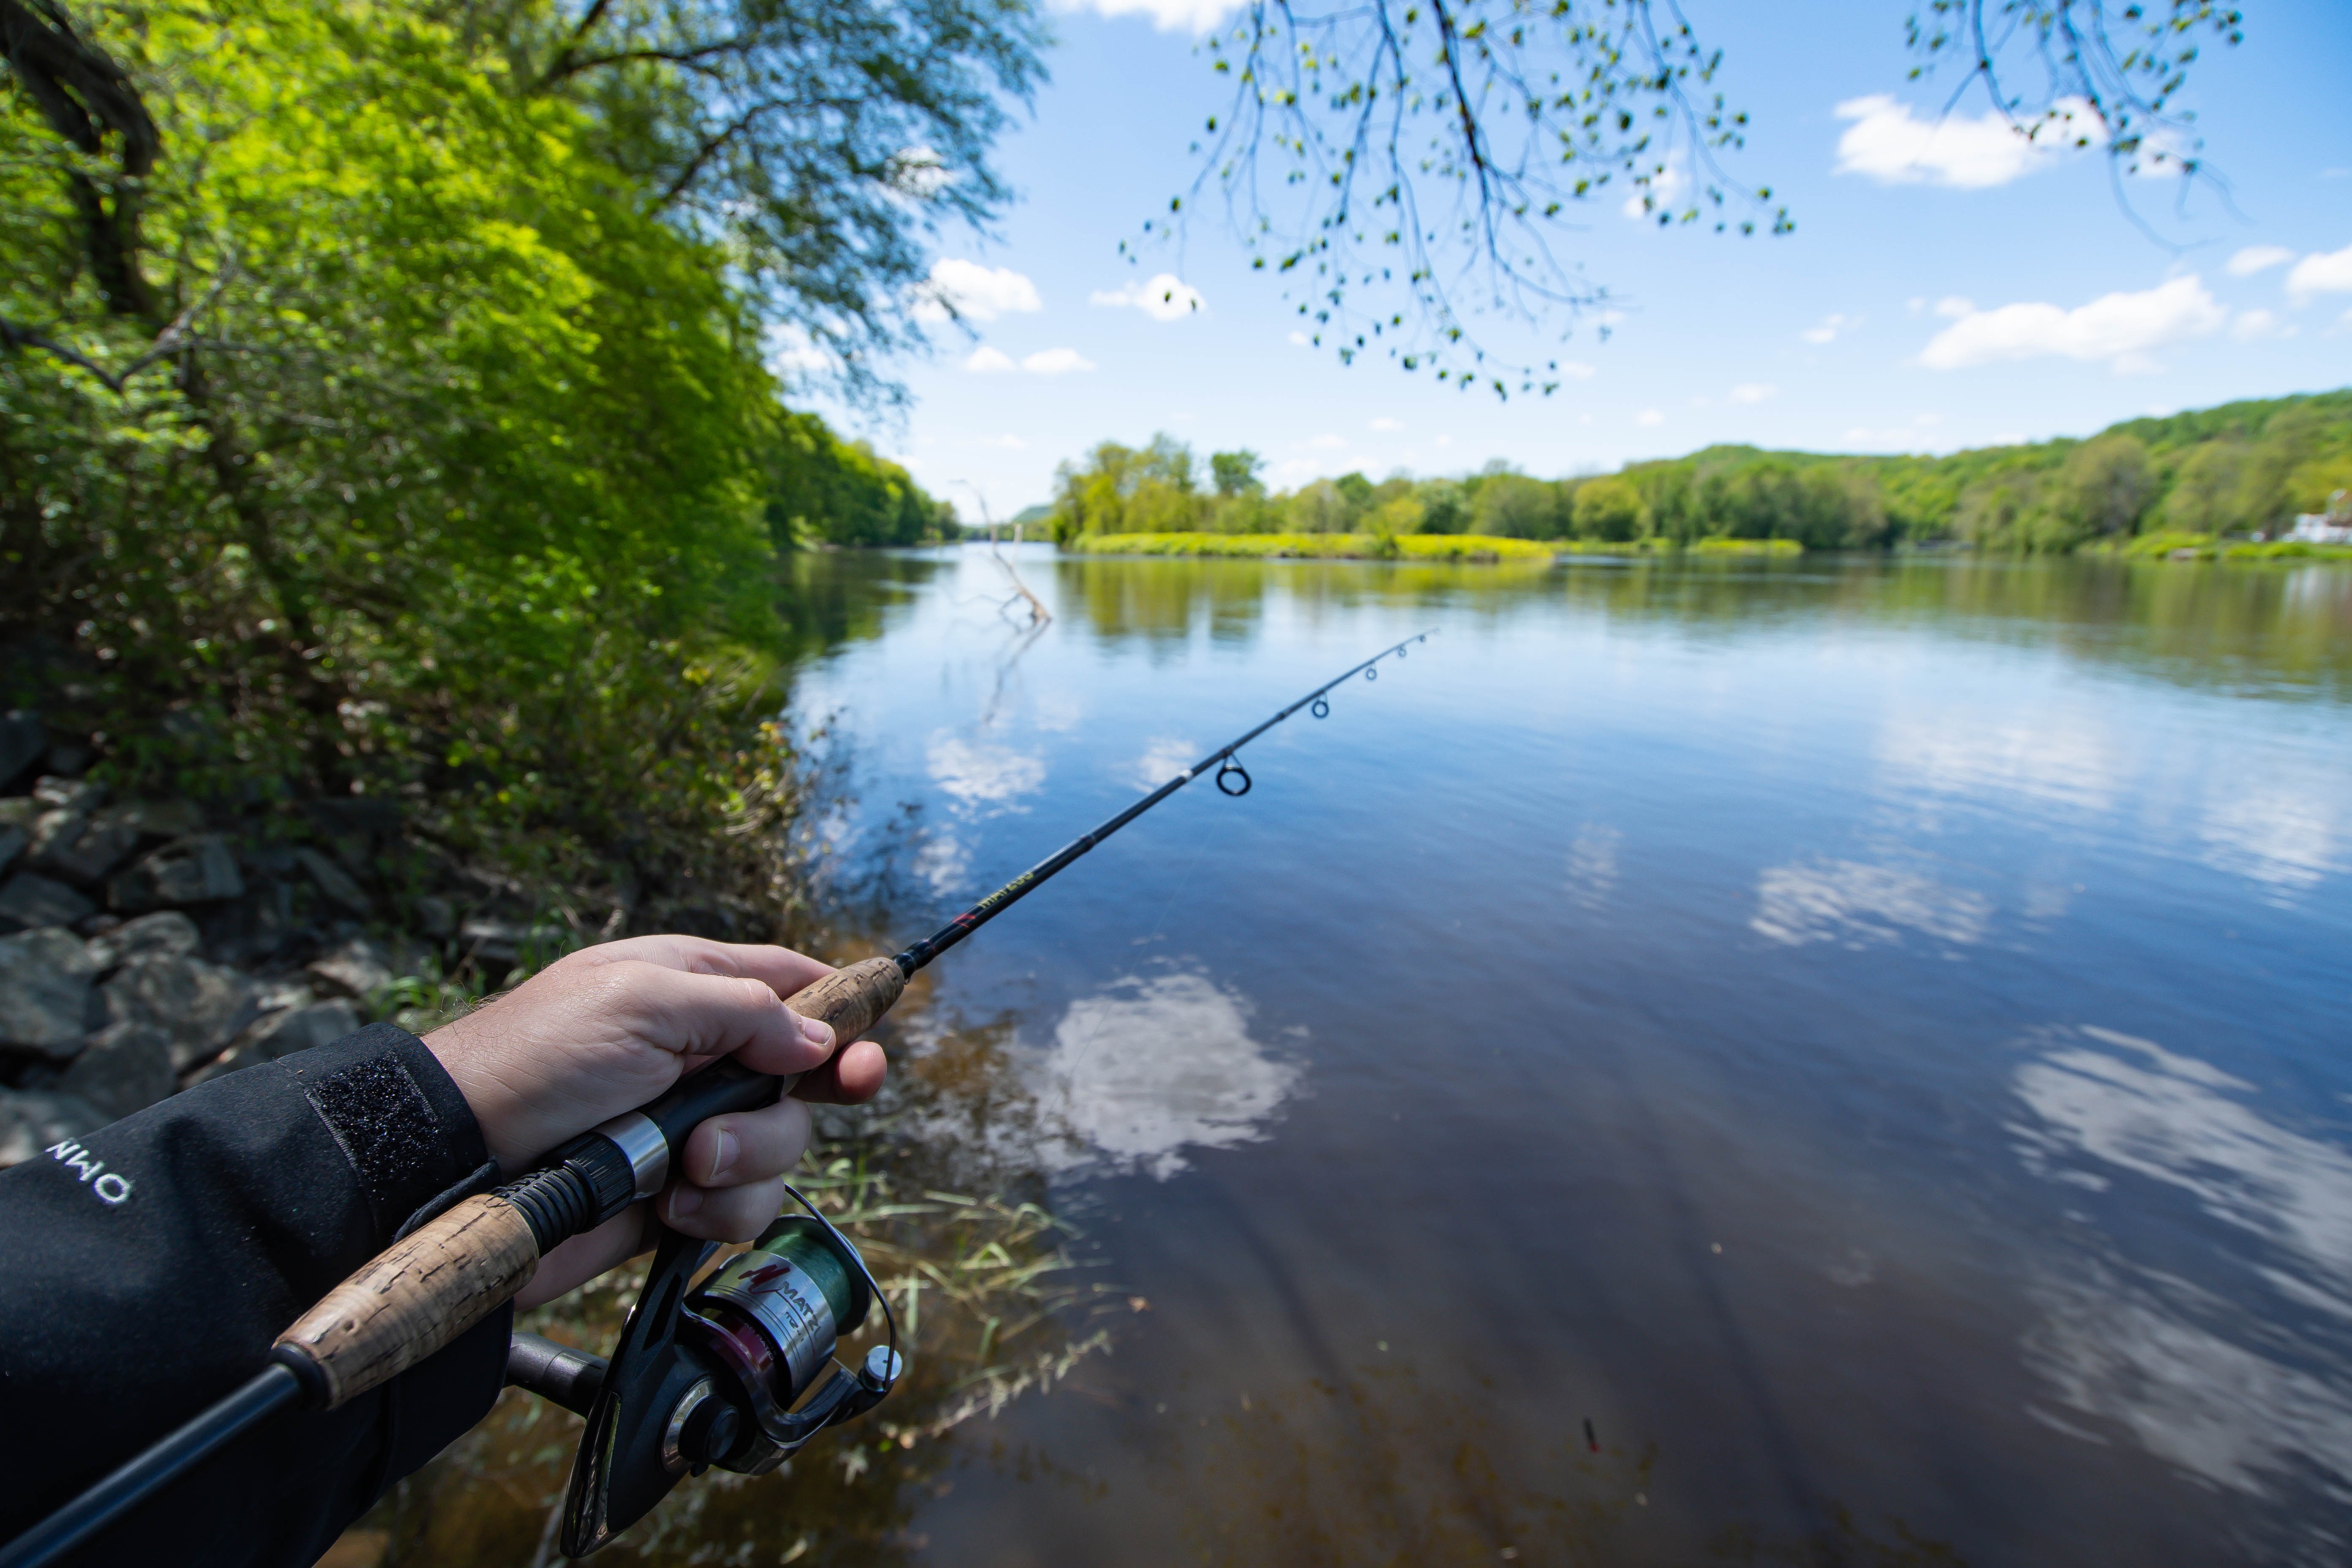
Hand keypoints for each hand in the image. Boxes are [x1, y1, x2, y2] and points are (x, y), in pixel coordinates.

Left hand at [422, 934, 888, 1306]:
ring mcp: (688, 1132)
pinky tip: (666, 1203)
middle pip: (804, 1078)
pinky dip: (715, 1210)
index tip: (872, 1040)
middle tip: (843, 1089)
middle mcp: (697, 1059)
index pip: (790, 986)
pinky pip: (740, 1208)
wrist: (458, 1168)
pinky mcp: (675, 1198)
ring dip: (748, 1161)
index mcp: (689, 988)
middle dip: (807, 1096)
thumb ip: (743, 1011)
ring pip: (780, 1150)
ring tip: (685, 1163)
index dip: (842, 1010)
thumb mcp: (643, 1001)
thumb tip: (818, 1040)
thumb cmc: (535, 1062)